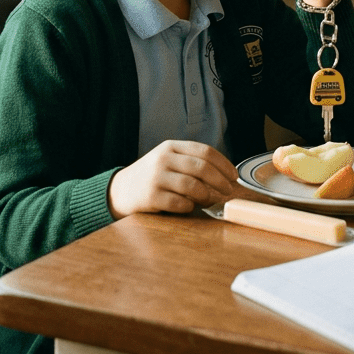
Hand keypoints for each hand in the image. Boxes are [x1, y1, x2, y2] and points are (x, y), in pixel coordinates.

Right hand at [107, 140, 239, 218]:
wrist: (120, 190)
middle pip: (201, 167)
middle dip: (220, 181)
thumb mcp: (168, 161)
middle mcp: (163, 158)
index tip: (234, 176)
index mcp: (171, 147)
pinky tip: (190, 207)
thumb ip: (190, 163)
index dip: (223, 164)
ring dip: (206, 195)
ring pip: (192, 185)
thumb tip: (223, 176)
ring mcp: (156, 177)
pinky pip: (179, 202)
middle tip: (228, 191)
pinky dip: (189, 206)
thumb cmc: (152, 176)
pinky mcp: (151, 196)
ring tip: (209, 200)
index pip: (204, 151)